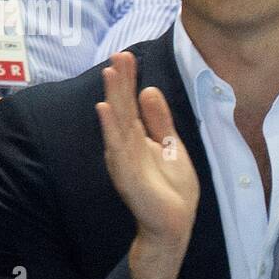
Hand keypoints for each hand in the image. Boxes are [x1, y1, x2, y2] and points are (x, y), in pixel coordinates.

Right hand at [95, 52, 198, 278]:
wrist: (174, 223)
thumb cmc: (170, 187)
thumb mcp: (170, 145)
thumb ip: (159, 120)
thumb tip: (149, 88)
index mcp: (137, 138)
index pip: (130, 104)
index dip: (128, 81)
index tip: (126, 55)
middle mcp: (126, 146)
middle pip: (121, 109)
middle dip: (120, 82)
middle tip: (117, 55)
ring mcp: (124, 160)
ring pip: (117, 123)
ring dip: (113, 98)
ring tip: (110, 73)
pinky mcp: (127, 175)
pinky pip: (117, 148)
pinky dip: (110, 128)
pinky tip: (105, 110)